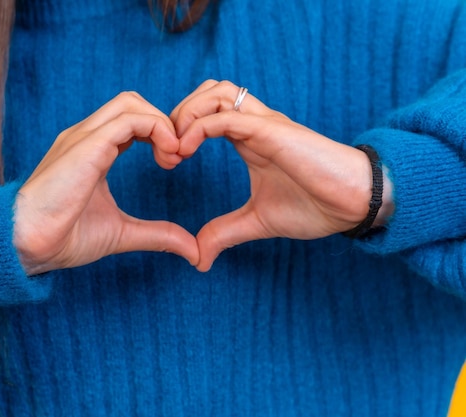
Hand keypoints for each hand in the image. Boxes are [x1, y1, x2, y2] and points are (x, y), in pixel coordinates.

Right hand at [14, 92, 198, 274]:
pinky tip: (168, 156)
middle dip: (164, 122)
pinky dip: (157, 129)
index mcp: (92, 151)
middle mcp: (87, 137)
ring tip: (174, 156)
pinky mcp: (87, 145)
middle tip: (179, 156)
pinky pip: (129, 119)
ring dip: (162, 124)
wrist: (26, 244)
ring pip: (131, 103)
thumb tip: (192, 250)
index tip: (174, 162)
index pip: (132, 121)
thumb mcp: (123, 233)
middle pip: (133, 103)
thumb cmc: (64, 237)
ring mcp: (84, 137)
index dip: (160, 134)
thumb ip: (157, 235)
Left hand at [171, 80, 374, 271]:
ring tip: (176, 149)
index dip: (179, 128)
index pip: (206, 111)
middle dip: (178, 113)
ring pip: (216, 91)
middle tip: (167, 151)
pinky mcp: (273, 132)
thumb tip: (198, 257)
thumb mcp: (257, 222)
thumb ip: (225, 232)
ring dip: (186, 114)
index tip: (167, 162)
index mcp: (249, 138)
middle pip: (207, 91)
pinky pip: (227, 116)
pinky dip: (199, 127)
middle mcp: (255, 124)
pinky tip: (186, 152)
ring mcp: (264, 124)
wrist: (355, 204)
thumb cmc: (315, 206)